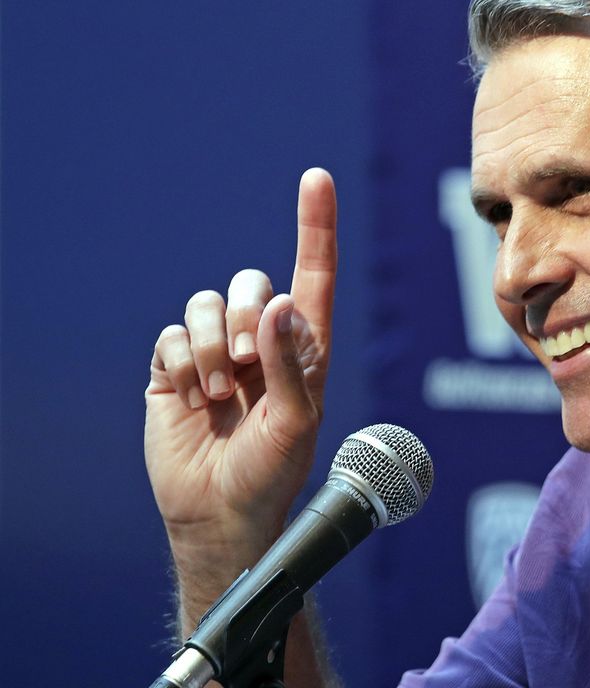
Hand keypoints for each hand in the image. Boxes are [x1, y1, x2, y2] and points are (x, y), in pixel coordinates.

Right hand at [144, 168, 336, 619]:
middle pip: (249, 283)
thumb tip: (277, 304)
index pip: (314, 275)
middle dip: (244, 321)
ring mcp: (218, 351)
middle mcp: (262, 340)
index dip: (315, 226)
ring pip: (205, 304)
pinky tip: (194, 400)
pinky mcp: (176, 368)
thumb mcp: (297, 422)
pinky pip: (171, 336)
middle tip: (247, 369)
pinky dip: (182, 365)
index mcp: (304, 346)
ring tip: (221, 395)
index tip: (317, 178)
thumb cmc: (273, 472)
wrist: (219, 513)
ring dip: (211, 348)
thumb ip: (291, 363)